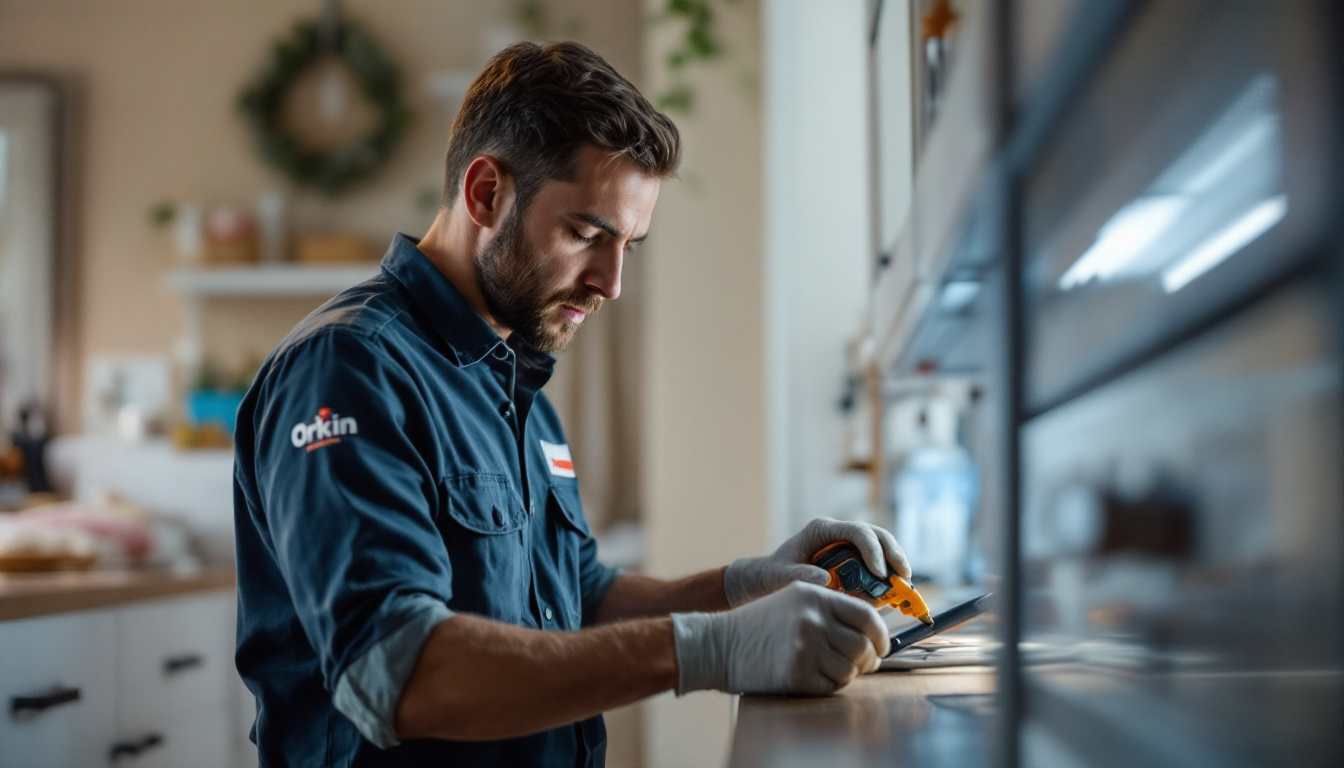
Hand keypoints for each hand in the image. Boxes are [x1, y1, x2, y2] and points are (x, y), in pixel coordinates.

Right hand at [671, 582, 889, 694]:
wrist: (718, 644)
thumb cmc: (758, 624)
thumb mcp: (793, 599)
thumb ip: (830, 607)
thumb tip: (872, 629)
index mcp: (814, 595)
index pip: (867, 615)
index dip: (880, 635)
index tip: (881, 645)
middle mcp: (812, 618)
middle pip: (863, 646)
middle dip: (868, 659)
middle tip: (861, 664)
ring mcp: (805, 647)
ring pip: (850, 669)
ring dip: (846, 674)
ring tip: (829, 669)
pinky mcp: (796, 674)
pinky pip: (832, 686)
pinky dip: (829, 686)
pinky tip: (813, 677)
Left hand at [722, 517, 909, 606]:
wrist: (770, 577)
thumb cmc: (775, 574)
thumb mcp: (783, 576)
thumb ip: (801, 576)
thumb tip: (825, 579)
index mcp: (822, 529)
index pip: (856, 531)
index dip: (872, 549)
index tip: (879, 572)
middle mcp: (838, 533)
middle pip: (875, 534)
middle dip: (892, 553)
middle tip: (903, 576)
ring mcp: (847, 544)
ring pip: (881, 545)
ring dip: (896, 562)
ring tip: (905, 584)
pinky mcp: (853, 559)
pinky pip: (877, 561)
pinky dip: (888, 574)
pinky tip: (895, 591)